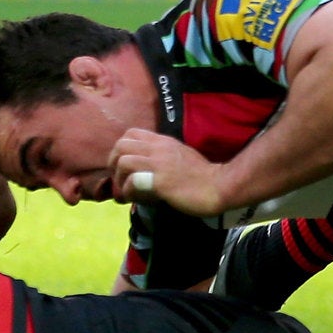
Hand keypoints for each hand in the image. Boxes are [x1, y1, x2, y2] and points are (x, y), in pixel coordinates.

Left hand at [109, 128, 224, 216]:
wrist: (219, 186)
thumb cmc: (202, 176)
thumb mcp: (180, 157)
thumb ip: (162, 158)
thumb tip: (143, 171)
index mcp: (163, 141)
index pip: (131, 133)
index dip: (121, 149)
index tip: (124, 165)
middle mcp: (159, 148)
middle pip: (121, 145)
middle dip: (113, 163)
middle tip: (120, 179)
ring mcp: (159, 164)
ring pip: (123, 162)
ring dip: (120, 179)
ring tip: (126, 192)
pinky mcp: (161, 181)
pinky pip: (133, 182)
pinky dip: (129, 192)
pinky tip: (138, 199)